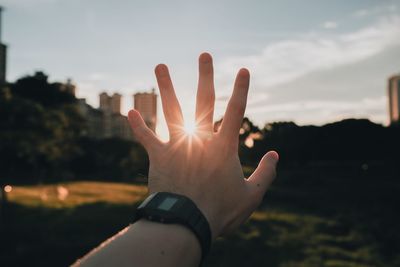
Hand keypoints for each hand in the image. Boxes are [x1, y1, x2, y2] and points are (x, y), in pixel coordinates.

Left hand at [128, 53, 278, 238]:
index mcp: (224, 147)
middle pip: (204, 102)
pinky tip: (130, 111)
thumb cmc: (220, 212)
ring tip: (160, 65)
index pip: (235, 111)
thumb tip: (275, 154)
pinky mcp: (159, 156)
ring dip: (166, 87)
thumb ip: (266, 174)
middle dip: (205, 76)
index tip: (243, 70)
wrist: (186, 223)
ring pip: (172, 110)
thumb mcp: (251, 196)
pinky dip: (138, 126)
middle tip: (204, 55)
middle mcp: (200, 139)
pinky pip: (147, 137)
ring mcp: (178, 145)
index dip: (241, 90)